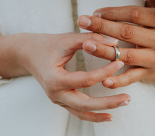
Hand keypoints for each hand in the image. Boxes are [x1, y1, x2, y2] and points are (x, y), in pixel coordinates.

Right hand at [0, 32, 129, 121]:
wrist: (27, 53)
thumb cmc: (46, 45)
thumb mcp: (67, 39)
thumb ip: (89, 39)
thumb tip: (113, 42)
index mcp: (54, 79)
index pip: (85, 80)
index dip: (104, 72)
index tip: (119, 61)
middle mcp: (55, 94)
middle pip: (85, 104)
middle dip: (108, 102)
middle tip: (127, 97)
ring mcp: (57, 100)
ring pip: (83, 112)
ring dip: (103, 110)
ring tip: (122, 104)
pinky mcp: (61, 100)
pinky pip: (78, 111)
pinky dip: (93, 114)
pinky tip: (108, 114)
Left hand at [76, 0, 154, 87]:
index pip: (134, 14)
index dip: (114, 12)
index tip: (96, 11)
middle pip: (127, 33)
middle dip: (102, 27)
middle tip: (82, 22)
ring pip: (126, 55)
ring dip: (104, 51)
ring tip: (86, 44)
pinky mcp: (149, 74)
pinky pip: (132, 78)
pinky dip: (118, 80)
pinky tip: (104, 79)